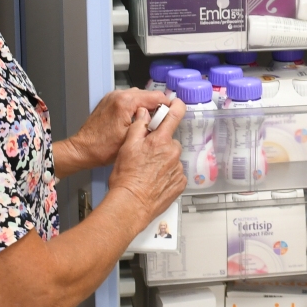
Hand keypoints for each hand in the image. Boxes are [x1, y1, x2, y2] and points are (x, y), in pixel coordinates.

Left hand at [61, 88, 170, 172]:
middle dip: (156, 106)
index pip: (155, 96)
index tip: (173, 113)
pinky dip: (135, 107)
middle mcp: (118, 95)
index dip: (167, 105)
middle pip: (147, 94)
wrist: (82, 150)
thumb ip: (150, 124)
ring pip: (138, 96)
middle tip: (162, 121)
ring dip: (146, 106)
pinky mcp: (109, 102)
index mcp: (125, 102)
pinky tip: (137, 120)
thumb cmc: (102, 148)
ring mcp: (112, 97)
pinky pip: (128, 99)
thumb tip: (163, 118)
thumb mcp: (132, 138)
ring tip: (150, 122)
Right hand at [108, 102, 185, 226]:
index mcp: (160, 141)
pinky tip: (155, 180)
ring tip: (148, 171)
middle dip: (161, 144)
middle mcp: (173, 153)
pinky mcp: (180, 183)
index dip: (176, 106)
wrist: (131, 204)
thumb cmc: (126, 177)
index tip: (177, 103)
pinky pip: (176, 173)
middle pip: (170, 141)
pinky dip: (168, 174)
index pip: (174, 116)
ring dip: (164, 161)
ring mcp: (178, 169)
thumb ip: (138, 127)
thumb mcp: (127, 146)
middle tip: (146, 155)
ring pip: (172, 158)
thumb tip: (144, 113)